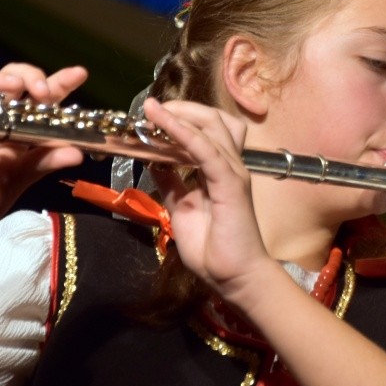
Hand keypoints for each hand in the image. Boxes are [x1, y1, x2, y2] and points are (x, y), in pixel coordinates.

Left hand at [142, 98, 282, 306]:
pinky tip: (163, 124)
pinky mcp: (230, 183)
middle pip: (211, 119)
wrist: (235, 277)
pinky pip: (206, 149)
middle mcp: (229, 165)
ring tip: (154, 110)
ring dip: (180, 114)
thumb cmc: (214, 250)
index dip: (181, 118)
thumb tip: (154, 163)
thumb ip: (172, 185)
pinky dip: (183, 133)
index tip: (151, 115)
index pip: (206, 131)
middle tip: (151, 108)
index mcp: (218, 171)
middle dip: (181, 108)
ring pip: (211, 126)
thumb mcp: (182, 210)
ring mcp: (232, 172)